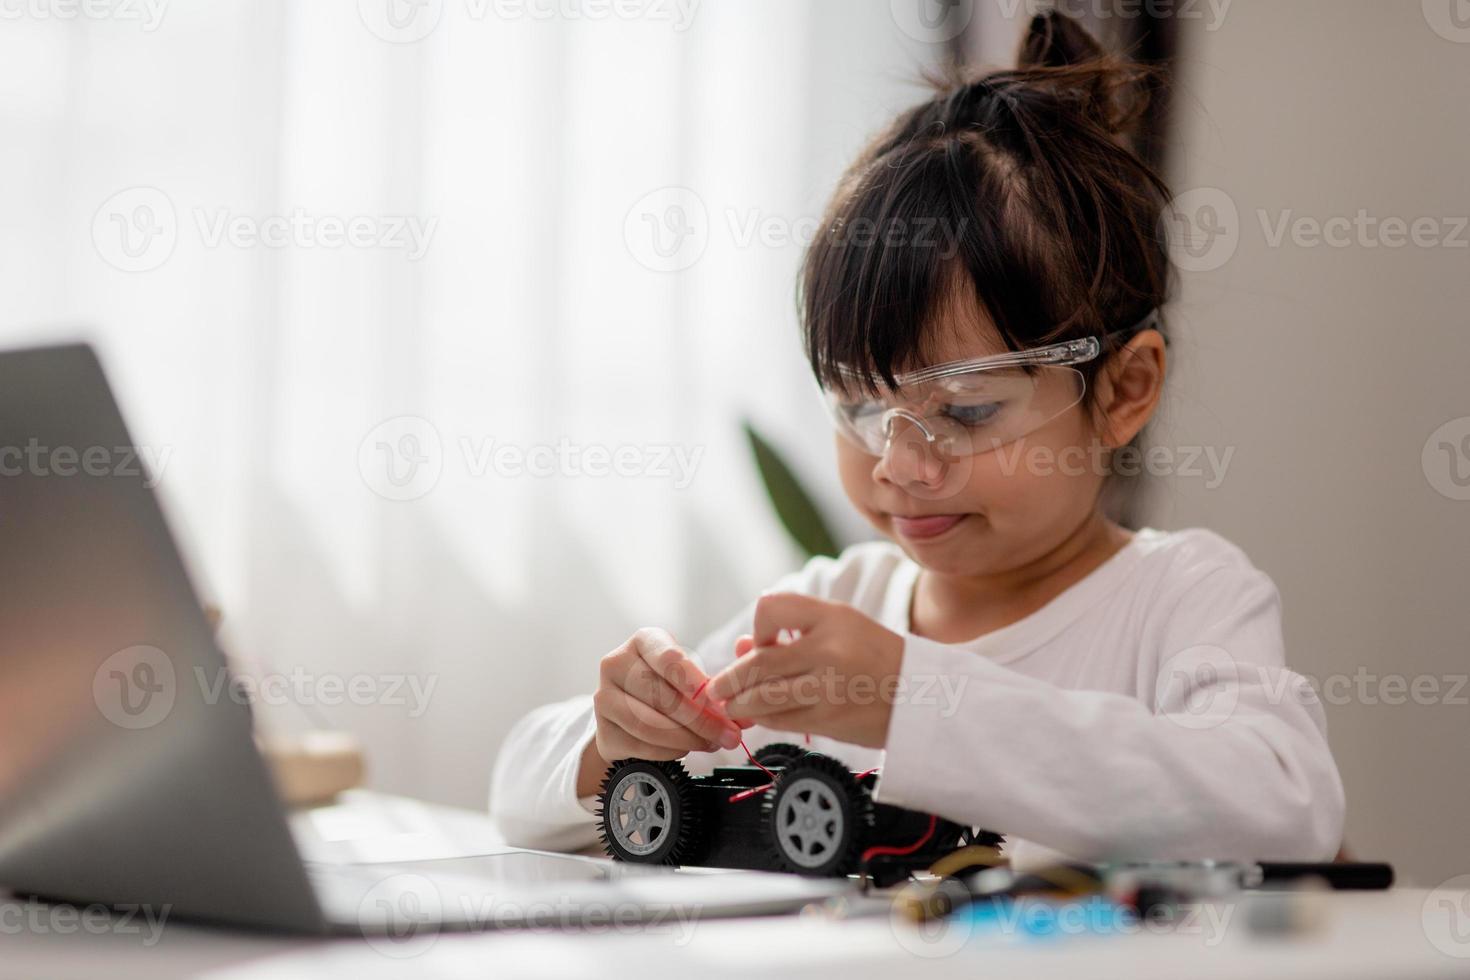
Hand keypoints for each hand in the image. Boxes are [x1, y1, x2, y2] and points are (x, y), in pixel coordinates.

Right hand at [588, 627, 743, 768]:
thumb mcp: (689, 674)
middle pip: (662, 696)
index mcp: (643, 641)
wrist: (629, 709)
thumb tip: (744, 716)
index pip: (668, 659)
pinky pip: (642, 745)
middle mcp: (616, 664)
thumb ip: (714, 689)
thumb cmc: (667, 685)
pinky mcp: (603, 730)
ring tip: (711, 743)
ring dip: (688, 739)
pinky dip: (670, 751)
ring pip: (650, 725)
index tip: (716, 700)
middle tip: (728, 735)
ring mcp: (604, 698)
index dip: (694, 681)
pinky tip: (686, 749)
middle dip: (702, 720)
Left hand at [707, 594, 904, 748]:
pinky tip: (758, 716)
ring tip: (731, 704)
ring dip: (739, 703)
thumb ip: (791, 634)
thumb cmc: (877, 658)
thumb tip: (741, 647)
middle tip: (718, 687)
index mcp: (832, 616)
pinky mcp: (827, 719)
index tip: (761, 642)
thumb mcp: (839, 629)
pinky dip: (762, 718)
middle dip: (729, 678)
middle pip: (758, 661)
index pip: (771, 607)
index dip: (758, 626)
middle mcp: (828, 648)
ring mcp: (827, 686)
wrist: (922, 698)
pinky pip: (779, 719)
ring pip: (762, 696)